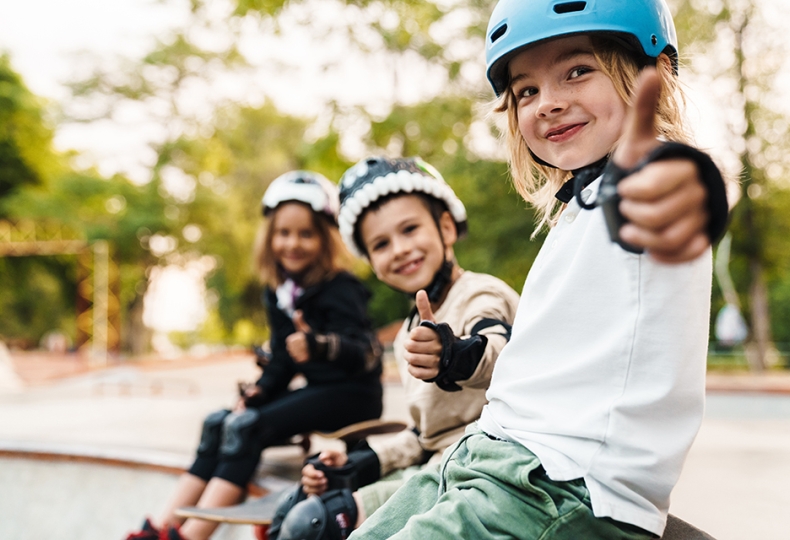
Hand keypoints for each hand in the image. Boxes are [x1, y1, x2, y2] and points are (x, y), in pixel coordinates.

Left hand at [286, 310, 310, 362]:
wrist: (322, 348)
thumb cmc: (311, 337)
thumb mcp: (305, 328)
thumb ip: (299, 321)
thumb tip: (298, 312)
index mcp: (301, 336)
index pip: (288, 341)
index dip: (293, 340)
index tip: (300, 339)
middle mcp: (303, 344)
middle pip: (290, 348)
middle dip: (294, 347)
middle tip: (302, 345)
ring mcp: (304, 352)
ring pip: (293, 354)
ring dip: (296, 352)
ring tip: (303, 350)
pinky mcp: (305, 359)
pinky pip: (297, 359)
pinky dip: (299, 358)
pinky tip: (305, 355)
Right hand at [300, 449, 347, 495]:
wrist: (347, 473)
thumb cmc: (340, 462)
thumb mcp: (337, 456)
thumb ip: (330, 453)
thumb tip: (322, 457)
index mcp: (313, 467)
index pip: (306, 471)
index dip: (312, 474)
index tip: (322, 474)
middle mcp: (311, 476)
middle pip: (305, 481)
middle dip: (315, 482)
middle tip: (326, 481)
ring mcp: (313, 485)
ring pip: (307, 489)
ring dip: (316, 489)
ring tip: (326, 486)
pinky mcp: (316, 493)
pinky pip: (311, 496)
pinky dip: (316, 495)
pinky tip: (324, 492)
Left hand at [404, 290, 442, 380]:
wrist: (452, 357)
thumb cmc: (436, 337)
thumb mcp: (432, 323)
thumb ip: (424, 308)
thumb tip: (420, 291)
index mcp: (437, 334)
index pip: (415, 333)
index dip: (413, 334)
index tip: (418, 335)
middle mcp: (439, 348)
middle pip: (411, 346)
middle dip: (408, 346)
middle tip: (413, 346)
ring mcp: (437, 361)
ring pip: (412, 359)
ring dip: (409, 357)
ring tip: (413, 355)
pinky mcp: (435, 374)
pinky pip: (416, 372)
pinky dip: (413, 369)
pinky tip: (417, 365)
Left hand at [613, 67, 709, 263]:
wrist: (650, 196)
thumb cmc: (641, 165)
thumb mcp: (636, 139)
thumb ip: (643, 109)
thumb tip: (650, 69)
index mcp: (686, 165)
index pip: (654, 188)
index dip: (631, 192)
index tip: (624, 189)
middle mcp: (700, 190)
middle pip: (658, 216)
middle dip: (632, 215)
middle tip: (626, 209)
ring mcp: (702, 216)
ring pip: (670, 237)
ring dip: (642, 238)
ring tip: (631, 230)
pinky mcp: (701, 239)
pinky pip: (684, 254)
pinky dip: (663, 255)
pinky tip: (650, 247)